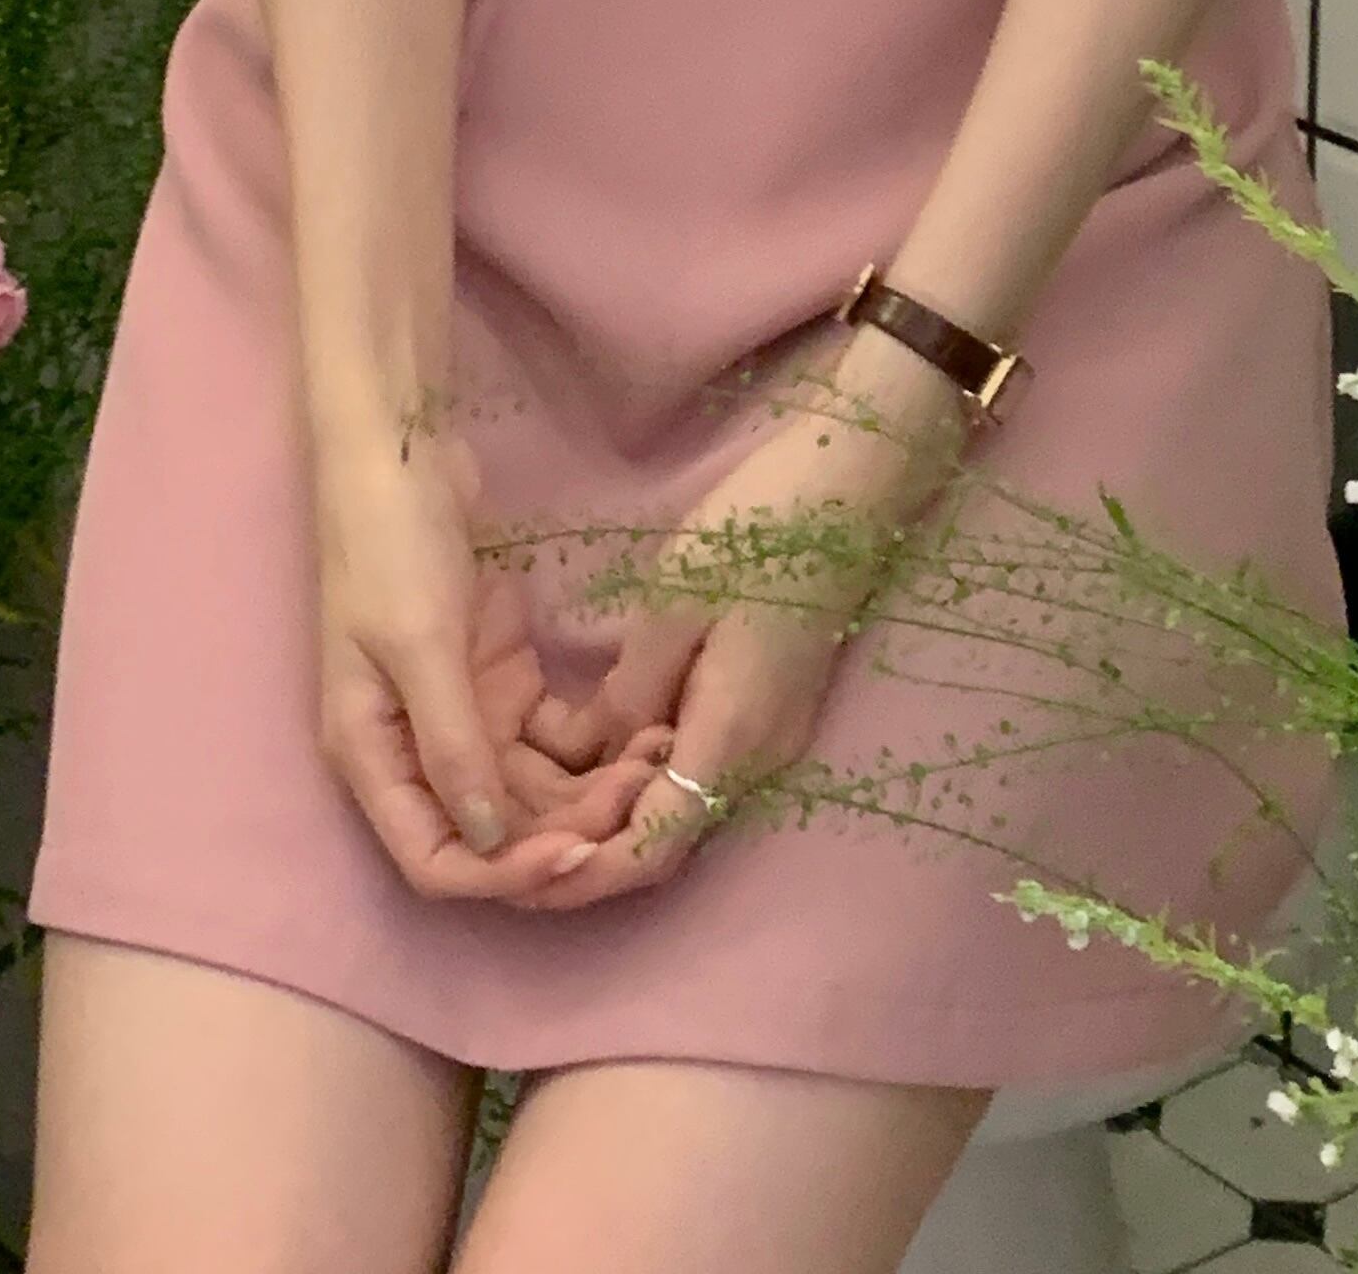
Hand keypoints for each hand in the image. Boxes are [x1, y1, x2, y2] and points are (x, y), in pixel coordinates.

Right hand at [311, 414, 670, 898]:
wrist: (401, 456)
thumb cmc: (388, 546)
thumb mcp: (417, 642)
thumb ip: (451, 744)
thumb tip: (488, 843)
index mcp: (374, 757)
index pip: (436, 860)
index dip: (503, 876)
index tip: (577, 855)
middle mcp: (417, 751)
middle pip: (495, 832)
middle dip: (564, 831)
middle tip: (644, 800)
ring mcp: (463, 716)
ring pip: (531, 789)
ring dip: (587, 793)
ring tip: (657, 764)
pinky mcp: (500, 680)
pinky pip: (550, 740)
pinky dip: (591, 749)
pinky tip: (642, 736)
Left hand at [508, 330, 972, 908]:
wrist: (855, 482)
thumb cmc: (762, 533)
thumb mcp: (674, 605)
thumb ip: (628, 693)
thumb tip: (593, 754)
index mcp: (732, 740)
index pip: (651, 851)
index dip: (581, 875)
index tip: (511, 870)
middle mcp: (757, 758)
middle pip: (661, 834)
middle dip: (581, 838)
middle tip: (501, 818)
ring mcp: (770, 732)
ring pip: (676, 798)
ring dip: (606, 800)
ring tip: (529, 777)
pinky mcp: (769, 704)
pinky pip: (694, 760)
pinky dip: (637, 764)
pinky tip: (586, 734)